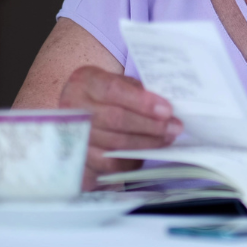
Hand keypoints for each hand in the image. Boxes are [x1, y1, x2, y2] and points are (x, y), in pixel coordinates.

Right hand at [59, 66, 182, 189]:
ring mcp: (72, 135)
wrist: (73, 114)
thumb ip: (136, 91)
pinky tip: (145, 154)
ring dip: (146, 144)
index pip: (114, 90)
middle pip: (116, 119)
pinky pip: (108, 164)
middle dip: (150, 126)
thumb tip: (164, 108)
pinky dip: (131, 161)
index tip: (167, 110)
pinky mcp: (77, 158)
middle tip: (175, 128)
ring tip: (166, 139)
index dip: (142, 102)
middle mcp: (73, 108)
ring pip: (115, 144)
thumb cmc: (101, 96)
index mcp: (85, 82)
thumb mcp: (115, 82)